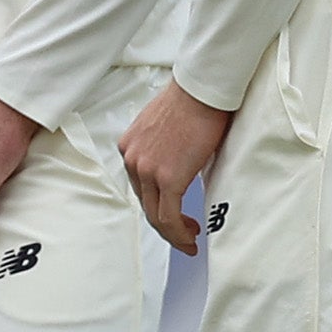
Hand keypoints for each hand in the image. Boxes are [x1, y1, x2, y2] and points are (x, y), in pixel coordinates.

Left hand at [118, 80, 231, 251]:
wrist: (201, 91)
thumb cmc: (193, 102)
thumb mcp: (166, 129)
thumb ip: (165, 150)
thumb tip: (181, 166)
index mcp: (130, 148)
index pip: (140, 187)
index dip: (157, 204)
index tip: (173, 214)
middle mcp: (133, 160)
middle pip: (146, 204)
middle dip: (165, 224)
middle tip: (183, 233)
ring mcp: (147, 170)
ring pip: (156, 215)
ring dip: (173, 233)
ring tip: (189, 240)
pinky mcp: (167, 178)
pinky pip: (169, 216)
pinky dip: (179, 233)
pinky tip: (190, 239)